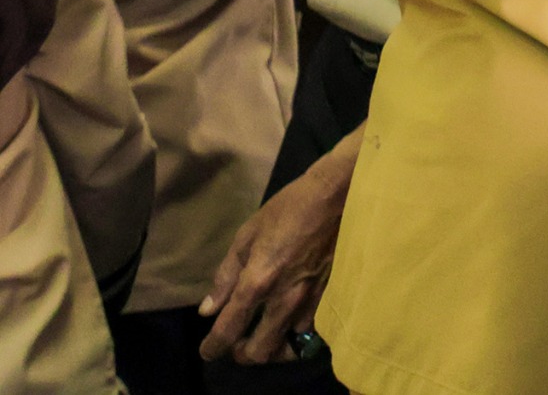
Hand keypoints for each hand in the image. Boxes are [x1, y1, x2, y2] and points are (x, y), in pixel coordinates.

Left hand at [198, 137, 355, 362]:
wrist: (338, 195)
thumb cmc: (288, 209)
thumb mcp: (247, 236)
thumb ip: (226, 276)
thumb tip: (209, 309)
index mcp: (258, 282)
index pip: (228, 330)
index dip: (212, 347)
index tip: (208, 350)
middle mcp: (284, 299)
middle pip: (259, 352)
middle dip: (243, 354)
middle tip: (239, 342)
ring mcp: (311, 300)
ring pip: (288, 346)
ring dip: (273, 345)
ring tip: (267, 332)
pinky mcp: (331, 296)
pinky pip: (311, 330)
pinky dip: (297, 333)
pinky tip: (293, 320)